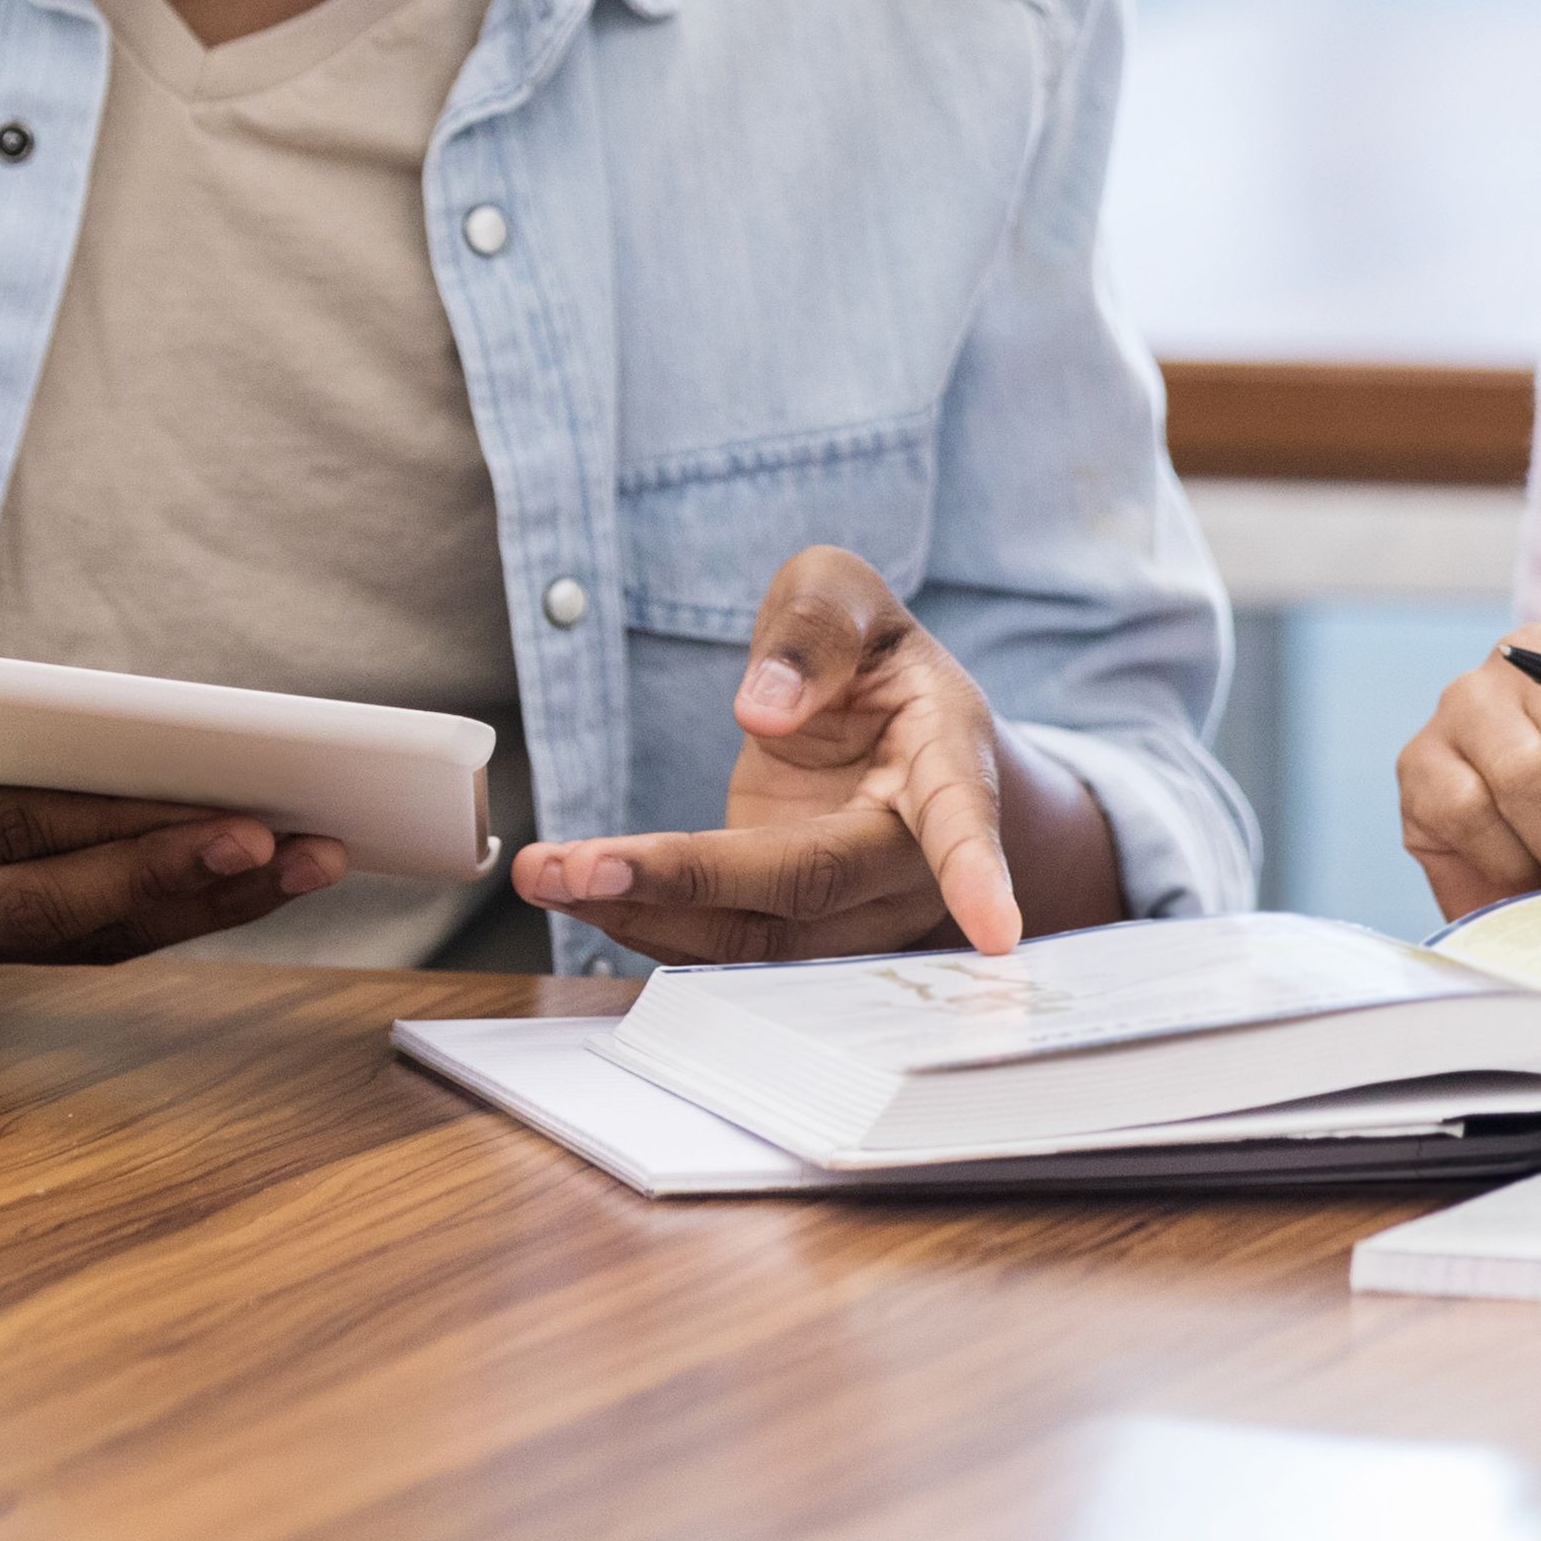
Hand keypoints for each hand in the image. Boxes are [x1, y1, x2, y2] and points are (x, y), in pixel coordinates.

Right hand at [0, 622, 362, 964]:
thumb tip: (54, 718)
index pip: (21, 832)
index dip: (135, 829)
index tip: (240, 808)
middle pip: (67, 908)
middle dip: (197, 881)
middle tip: (309, 847)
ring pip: (75, 938)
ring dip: (195, 908)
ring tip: (308, 864)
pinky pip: (54, 936)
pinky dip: (147, 915)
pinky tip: (232, 882)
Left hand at [510, 548, 1117, 961]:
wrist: (887, 735)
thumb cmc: (873, 658)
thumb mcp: (848, 594)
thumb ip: (816, 629)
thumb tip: (765, 708)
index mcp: (947, 758)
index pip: (963, 819)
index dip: (978, 874)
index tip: (997, 933)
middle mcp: (908, 855)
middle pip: (809, 888)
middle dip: (687, 881)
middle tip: (573, 868)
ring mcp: (853, 910)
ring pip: (757, 938)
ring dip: (641, 913)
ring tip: (542, 873)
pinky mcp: (793, 931)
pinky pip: (725, 945)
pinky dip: (644, 924)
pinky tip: (572, 889)